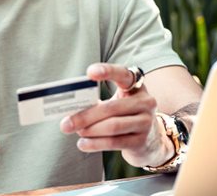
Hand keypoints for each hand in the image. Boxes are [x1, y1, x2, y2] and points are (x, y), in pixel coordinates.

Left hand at [59, 63, 173, 167]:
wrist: (151, 140)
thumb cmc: (125, 115)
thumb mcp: (117, 103)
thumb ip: (98, 102)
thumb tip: (71, 110)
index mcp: (136, 86)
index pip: (123, 74)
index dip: (107, 71)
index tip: (89, 72)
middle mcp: (145, 102)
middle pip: (111, 107)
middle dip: (85, 116)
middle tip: (66, 123)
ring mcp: (146, 122)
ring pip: (112, 126)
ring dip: (90, 130)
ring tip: (76, 132)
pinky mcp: (141, 141)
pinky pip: (114, 142)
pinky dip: (95, 144)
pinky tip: (83, 144)